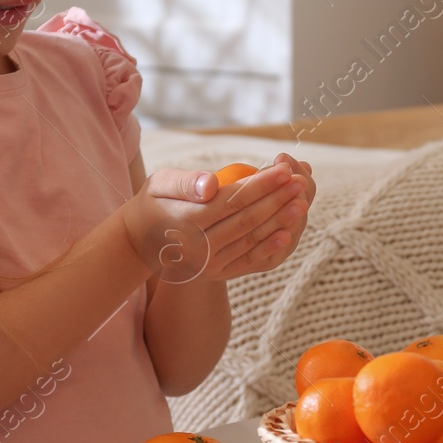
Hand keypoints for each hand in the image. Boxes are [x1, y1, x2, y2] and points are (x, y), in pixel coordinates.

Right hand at [122, 154, 313, 281]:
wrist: (141, 242)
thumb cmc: (155, 202)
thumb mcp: (160, 184)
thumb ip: (185, 182)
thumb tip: (212, 185)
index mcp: (186, 220)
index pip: (232, 200)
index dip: (261, 185)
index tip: (285, 170)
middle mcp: (198, 246)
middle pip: (246, 219)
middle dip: (277, 200)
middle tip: (302, 182)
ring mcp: (207, 263)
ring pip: (250, 239)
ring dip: (279, 221)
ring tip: (302, 203)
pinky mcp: (215, 272)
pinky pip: (246, 259)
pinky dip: (268, 247)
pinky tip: (288, 233)